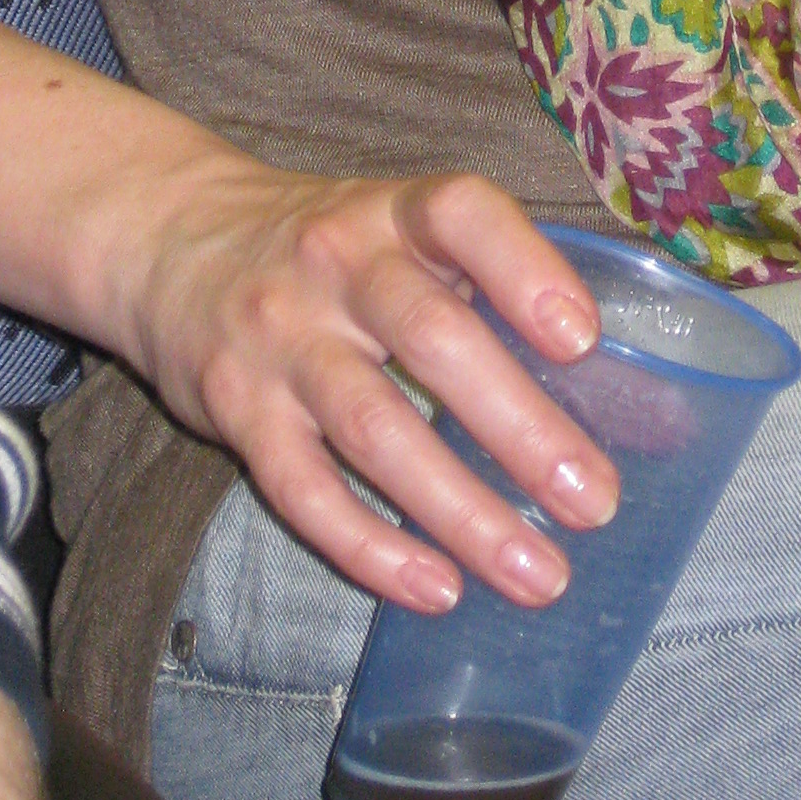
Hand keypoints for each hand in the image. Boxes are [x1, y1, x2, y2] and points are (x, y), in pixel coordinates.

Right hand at [122, 160, 620, 615]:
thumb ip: (491, 283)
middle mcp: (337, 266)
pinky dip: (372, 546)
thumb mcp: (398, 227)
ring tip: (538, 574)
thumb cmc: (330, 248)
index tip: (583, 341)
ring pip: (376, 430)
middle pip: (433, 340)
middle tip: (594, 501)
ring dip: (463, 511)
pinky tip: (436, 588)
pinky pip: (304, 490)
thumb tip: (628, 389)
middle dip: (521, 426)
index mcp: (393, 211)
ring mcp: (282, 341)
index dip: (525, 269)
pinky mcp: (238, 413)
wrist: (172, 241)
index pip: (462, 214)